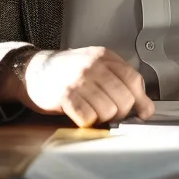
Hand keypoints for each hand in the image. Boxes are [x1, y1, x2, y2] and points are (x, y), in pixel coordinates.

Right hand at [21, 47, 154, 126]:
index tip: (141, 111)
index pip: (133, 79)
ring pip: (108, 110)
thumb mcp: (97, 68)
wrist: (32, 71)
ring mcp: (78, 80)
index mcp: (104, 57)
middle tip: (110, 112)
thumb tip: (147, 109)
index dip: (140, 99)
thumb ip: (123, 83)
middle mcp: (92, 66)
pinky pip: (87, 117)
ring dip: (103, 118)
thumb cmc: (67, 72)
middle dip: (121, 112)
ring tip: (94, 112)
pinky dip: (87, 121)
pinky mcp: (64, 96)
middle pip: (124, 98)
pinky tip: (82, 115)